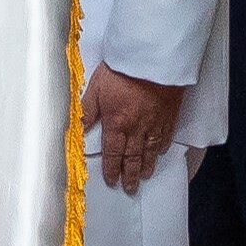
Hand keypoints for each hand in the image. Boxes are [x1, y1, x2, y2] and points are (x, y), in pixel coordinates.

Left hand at [83, 68, 180, 187]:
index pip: (112, 152)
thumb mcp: (97, 88)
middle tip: (129, 188)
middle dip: (129, 174)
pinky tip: (160, 152)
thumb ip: (87, 110)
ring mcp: (155, 122)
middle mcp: (136, 128)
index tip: (111, 180)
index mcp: (117, 123)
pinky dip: (162, 146)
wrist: (154, 57)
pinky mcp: (169, 113)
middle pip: (132, 156)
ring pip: (150, 150)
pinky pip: (166, 135)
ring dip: (146, 165)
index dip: (111, 168)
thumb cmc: (123, 69)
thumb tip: (76, 128)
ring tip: (144, 176)